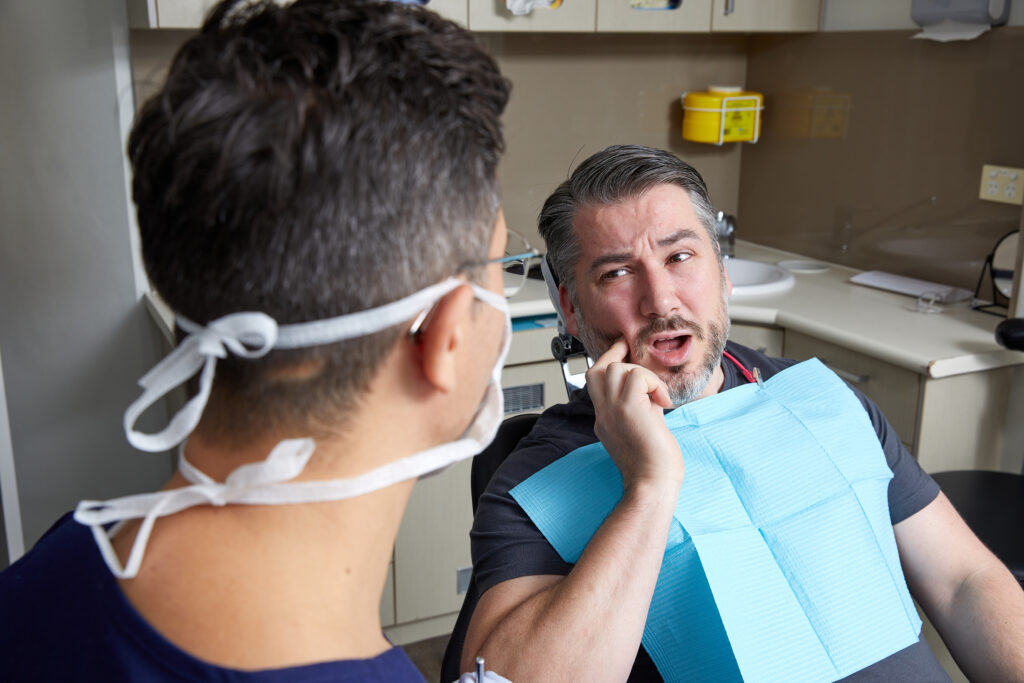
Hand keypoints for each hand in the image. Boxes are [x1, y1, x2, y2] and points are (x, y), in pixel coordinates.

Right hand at [585, 339, 683, 489]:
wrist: (653, 484)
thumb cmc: (654, 465)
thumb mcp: (641, 428)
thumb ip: (639, 407)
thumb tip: (650, 391)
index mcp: (604, 419)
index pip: (596, 381)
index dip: (608, 361)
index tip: (623, 349)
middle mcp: (603, 413)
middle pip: (597, 369)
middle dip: (617, 355)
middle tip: (633, 352)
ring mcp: (612, 410)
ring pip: (616, 368)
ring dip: (642, 374)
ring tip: (656, 395)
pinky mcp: (628, 409)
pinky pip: (637, 376)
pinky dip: (654, 383)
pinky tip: (663, 402)